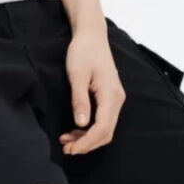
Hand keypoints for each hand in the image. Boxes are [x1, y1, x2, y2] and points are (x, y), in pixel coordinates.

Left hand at [59, 25, 125, 154]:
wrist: (92, 35)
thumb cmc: (83, 51)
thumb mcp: (77, 74)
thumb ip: (80, 100)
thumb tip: (81, 124)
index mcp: (110, 95)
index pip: (102, 128)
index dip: (86, 142)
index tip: (70, 149)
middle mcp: (117, 99)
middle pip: (106, 132)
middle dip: (87, 144)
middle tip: (67, 148)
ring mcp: (115, 98)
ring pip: (105, 127)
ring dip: (87, 137)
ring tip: (67, 140)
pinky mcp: (110, 96)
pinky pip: (103, 119)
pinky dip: (90, 128)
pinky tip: (76, 128)